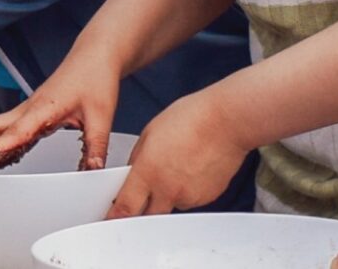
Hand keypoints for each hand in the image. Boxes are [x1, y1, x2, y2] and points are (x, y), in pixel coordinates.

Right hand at [0, 48, 122, 171]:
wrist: (96, 55)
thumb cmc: (95, 78)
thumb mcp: (101, 117)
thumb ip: (96, 146)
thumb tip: (93, 170)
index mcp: (45, 107)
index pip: (19, 130)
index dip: (0, 145)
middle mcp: (32, 106)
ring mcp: (30, 107)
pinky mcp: (33, 109)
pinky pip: (8, 124)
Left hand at [107, 90, 249, 216]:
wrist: (226, 121)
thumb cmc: (191, 118)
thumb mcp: (149, 133)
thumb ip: (137, 159)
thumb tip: (132, 174)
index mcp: (148, 172)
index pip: (125, 207)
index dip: (115, 217)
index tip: (111, 219)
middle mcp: (168, 189)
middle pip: (148, 215)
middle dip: (142, 208)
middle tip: (143, 193)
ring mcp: (189, 196)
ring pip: (171, 206)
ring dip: (167, 196)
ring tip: (176, 166)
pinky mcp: (207, 198)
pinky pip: (190, 200)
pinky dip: (187, 191)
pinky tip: (191, 169)